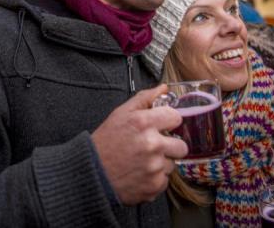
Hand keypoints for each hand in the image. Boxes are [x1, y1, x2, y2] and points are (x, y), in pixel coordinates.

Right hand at [92, 84, 187, 204]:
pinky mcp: (154, 185)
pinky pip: (165, 180)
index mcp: (143, 123)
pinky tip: (140, 173)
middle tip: (154, 147)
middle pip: (181, 146)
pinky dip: (155, 178)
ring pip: (172, 164)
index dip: (168, 122)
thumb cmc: (105, 142)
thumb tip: (164, 89)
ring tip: (142, 161)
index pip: (176, 117)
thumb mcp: (120, 114)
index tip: (163, 126)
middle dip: (170, 146)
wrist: (92, 172)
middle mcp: (152, 144)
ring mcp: (154, 166)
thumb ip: (144, 99)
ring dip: (161, 163)